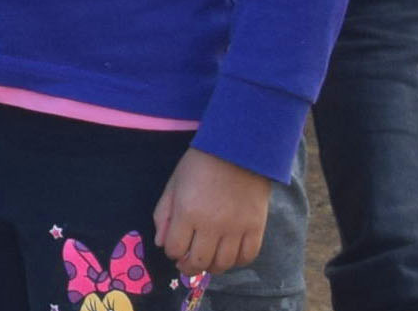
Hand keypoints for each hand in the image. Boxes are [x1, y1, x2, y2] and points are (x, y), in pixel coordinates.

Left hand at [153, 148, 270, 278]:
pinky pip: (247, 257)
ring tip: (207, 260)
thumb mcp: (173, 184)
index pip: (175, 248)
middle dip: (188, 266)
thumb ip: (163, 214)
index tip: (174, 248)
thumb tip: (161, 244)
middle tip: (187, 263)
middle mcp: (212, 225)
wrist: (237, 150)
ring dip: (211, 267)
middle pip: (198, 262)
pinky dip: (236, 262)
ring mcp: (236, 229)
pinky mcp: (256, 228)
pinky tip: (228, 256)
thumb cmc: (199, 165)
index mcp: (187, 212)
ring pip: (222, 264)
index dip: (171, 252)